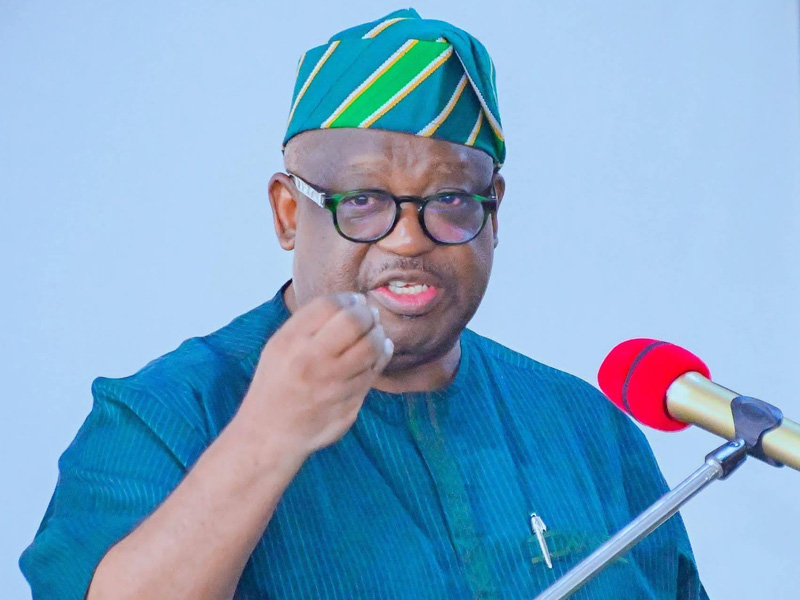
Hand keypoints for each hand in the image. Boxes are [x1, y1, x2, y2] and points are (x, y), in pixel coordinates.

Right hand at [236, 292, 392, 460]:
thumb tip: (352, 301)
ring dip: (379, 335)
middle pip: (354, 322)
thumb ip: (309, 323)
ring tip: (376, 332)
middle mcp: (310, 362)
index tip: (355, 301)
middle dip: (368, 314)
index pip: (329, 305)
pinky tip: (379, 351)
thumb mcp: (279, 347)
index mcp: (290, 342)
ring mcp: (331, 386)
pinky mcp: (348, 405)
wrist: (270, 434)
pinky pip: (374, 373)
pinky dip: (382, 356)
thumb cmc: (277, 384)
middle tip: (370, 315)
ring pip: (371, 347)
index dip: (349, 299)